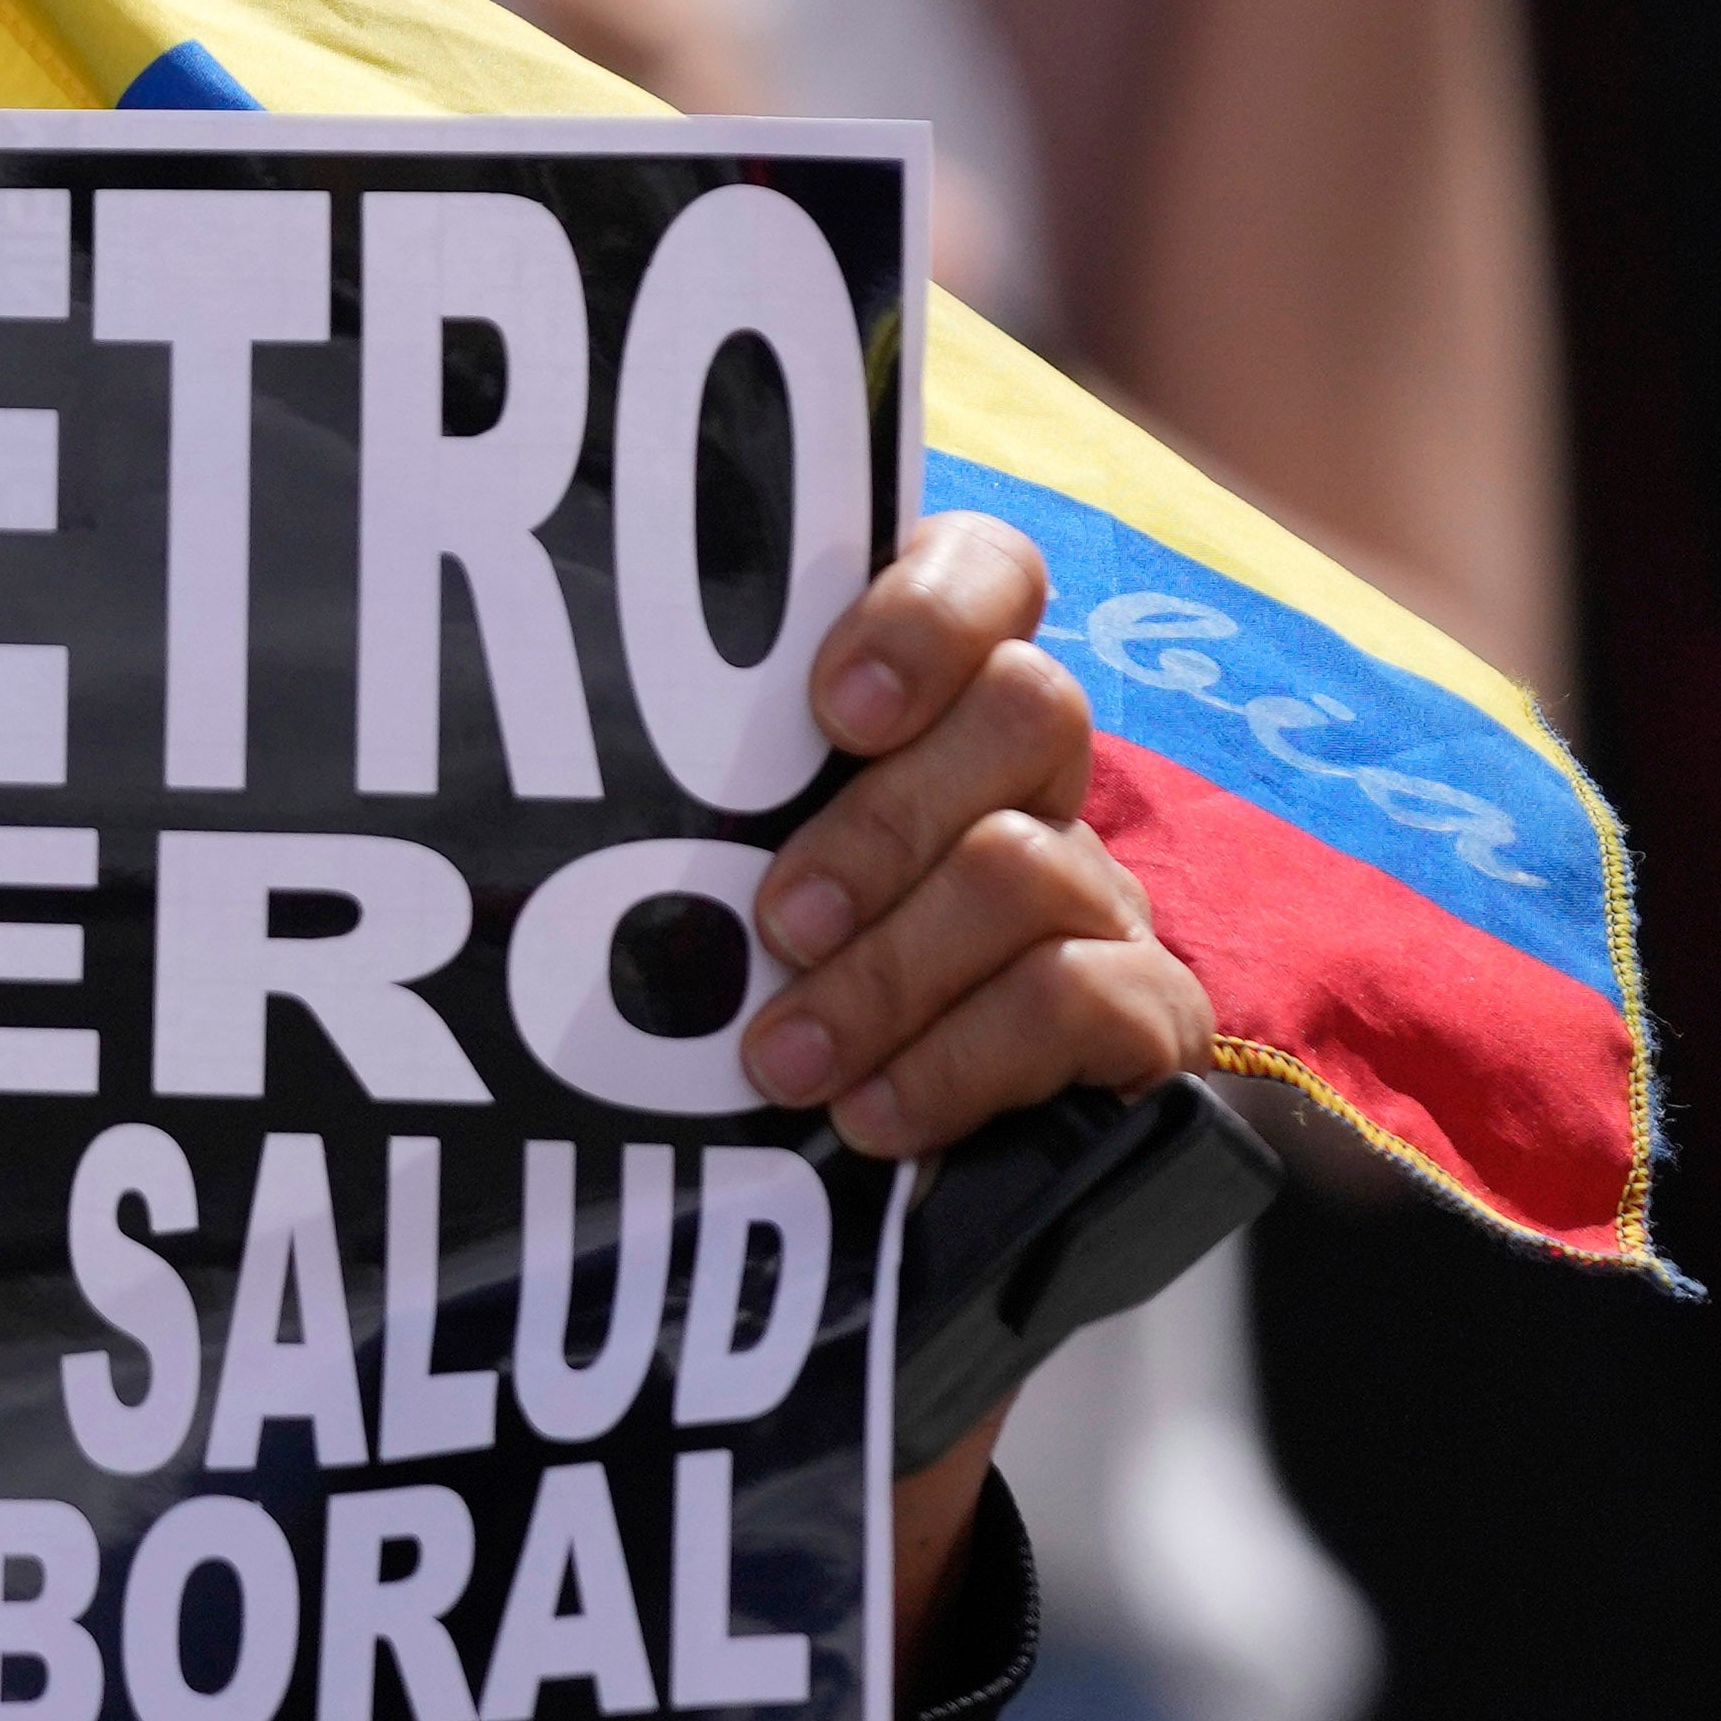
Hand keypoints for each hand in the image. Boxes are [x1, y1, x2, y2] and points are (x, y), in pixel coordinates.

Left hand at [739, 512, 1205, 1158]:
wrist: (929, 1151)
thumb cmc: (781, 969)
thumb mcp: (732, 864)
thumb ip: (708, 798)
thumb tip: (576, 794)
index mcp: (936, 703)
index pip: (988, 569)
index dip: (927, 615)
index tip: (834, 707)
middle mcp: (1034, 777)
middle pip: (1027, 707)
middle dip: (881, 825)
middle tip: (778, 923)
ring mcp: (1099, 887)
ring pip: (1026, 865)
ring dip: (887, 972)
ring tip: (784, 1058)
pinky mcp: (1144, 1008)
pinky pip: (1079, 1001)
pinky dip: (956, 1062)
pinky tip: (872, 1111)